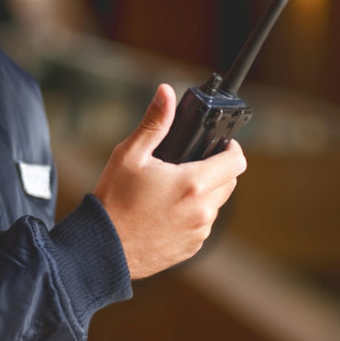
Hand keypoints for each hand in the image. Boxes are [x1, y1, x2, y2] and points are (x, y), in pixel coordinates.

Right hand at [94, 84, 246, 279]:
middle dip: (215, 170)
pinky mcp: (191, 248)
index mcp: (193, 183)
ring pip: (215, 205)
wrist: (103, 247)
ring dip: (203, 194)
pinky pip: (201, 226)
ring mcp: (199, 232)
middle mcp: (203, 210)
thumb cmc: (114, 200)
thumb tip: (166, 92)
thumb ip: (154, 123)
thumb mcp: (130, 155)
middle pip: (229, 182)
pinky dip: (191, 216)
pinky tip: (164, 212)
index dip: (231, 149)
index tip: (219, 145)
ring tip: (171, 190)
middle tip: (187, 165)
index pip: (236, 161)